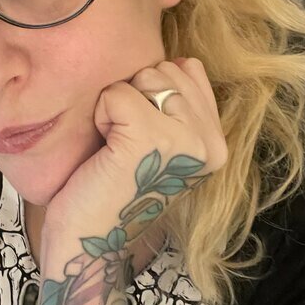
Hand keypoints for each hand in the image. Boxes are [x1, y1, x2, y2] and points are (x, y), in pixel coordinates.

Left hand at [40, 58, 226, 283]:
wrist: (87, 244)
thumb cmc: (111, 190)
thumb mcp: (159, 144)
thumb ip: (177, 105)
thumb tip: (178, 61)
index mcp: (217, 143)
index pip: (189, 68)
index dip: (149, 92)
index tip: (139, 137)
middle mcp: (211, 142)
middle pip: (163, 69)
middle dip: (132, 97)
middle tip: (124, 145)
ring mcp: (185, 141)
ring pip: (143, 76)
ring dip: (116, 106)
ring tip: (116, 148)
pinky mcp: (150, 139)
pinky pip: (117, 94)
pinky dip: (100, 116)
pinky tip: (104, 151)